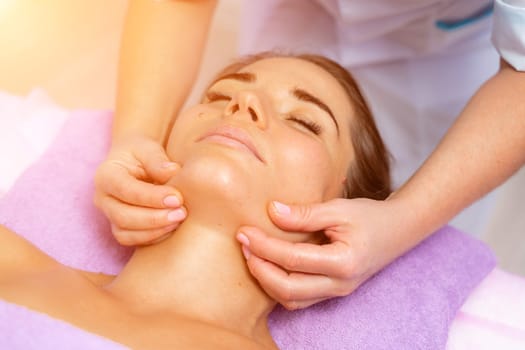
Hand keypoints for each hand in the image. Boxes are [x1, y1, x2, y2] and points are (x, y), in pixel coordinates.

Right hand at [94, 136, 185, 245]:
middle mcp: (103, 199)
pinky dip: (154, 237)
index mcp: (106, 176)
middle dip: (154, 218)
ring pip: (125, 234)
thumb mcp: (148, 148)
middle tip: (181, 212)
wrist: (135, 162)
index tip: (177, 197)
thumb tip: (173, 172)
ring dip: (154, 231)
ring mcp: (109, 216)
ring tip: (179, 220)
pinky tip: (173, 227)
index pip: (126, 190)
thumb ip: (158, 160)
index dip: (152, 197)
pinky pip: (133, 240)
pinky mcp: (121, 228)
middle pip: (122, 216)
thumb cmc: (142, 153)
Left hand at [236, 197, 413, 309]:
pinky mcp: (332, 291)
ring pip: (292, 299)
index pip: (293, 260)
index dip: (264, 246)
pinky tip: (268, 266)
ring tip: (252, 255)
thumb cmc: (370, 216)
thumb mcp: (338, 208)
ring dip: (267, 281)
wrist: (398, 230)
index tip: (244, 231)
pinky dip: (279, 286)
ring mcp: (337, 291)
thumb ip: (305, 213)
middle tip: (243, 245)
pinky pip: (300, 298)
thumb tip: (271, 212)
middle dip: (259, 268)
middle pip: (288, 289)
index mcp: (343, 262)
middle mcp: (339, 284)